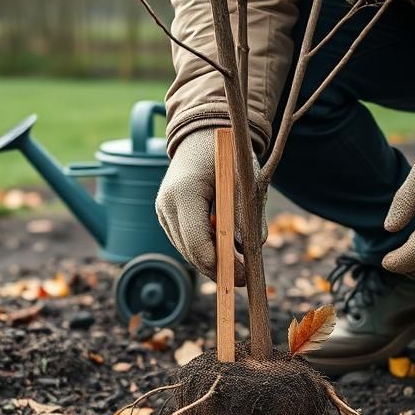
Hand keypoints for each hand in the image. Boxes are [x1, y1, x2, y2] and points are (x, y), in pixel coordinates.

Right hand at [156, 128, 261, 283]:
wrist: (202, 136)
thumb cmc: (228, 154)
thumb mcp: (246, 180)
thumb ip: (248, 213)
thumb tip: (251, 248)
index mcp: (184, 193)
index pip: (197, 243)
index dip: (221, 264)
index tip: (243, 276)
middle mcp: (166, 205)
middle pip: (191, 252)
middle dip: (218, 269)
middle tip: (245, 278)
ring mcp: (162, 212)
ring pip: (187, 251)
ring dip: (212, 261)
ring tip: (238, 264)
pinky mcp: (165, 217)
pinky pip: (185, 243)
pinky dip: (205, 249)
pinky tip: (223, 245)